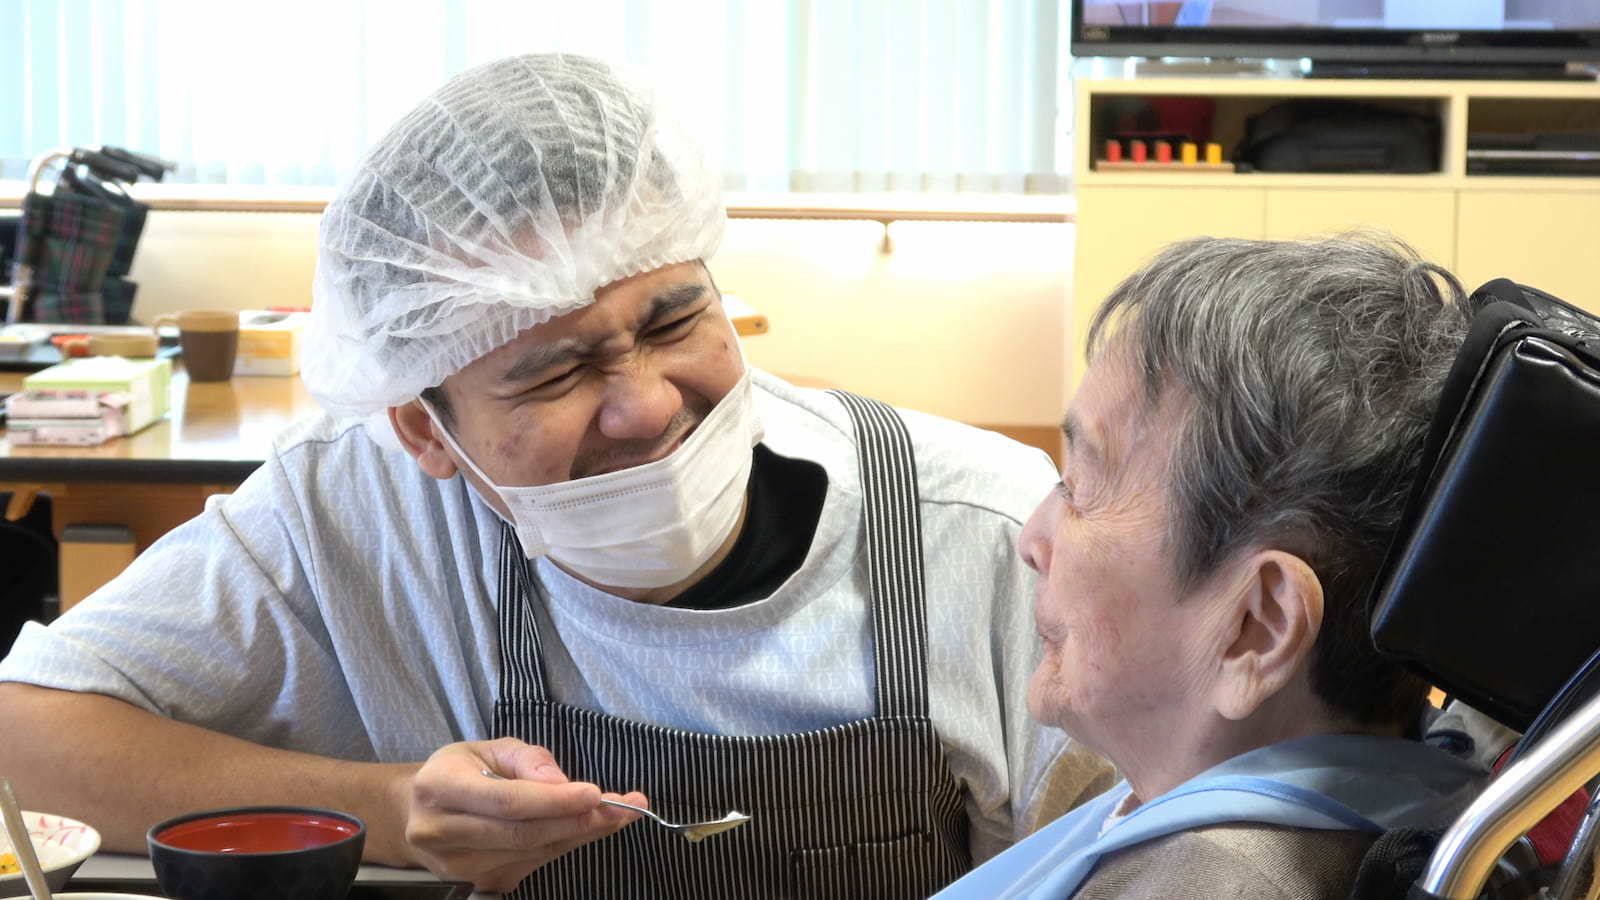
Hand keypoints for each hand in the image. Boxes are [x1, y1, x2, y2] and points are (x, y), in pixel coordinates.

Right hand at [398, 737, 644, 891]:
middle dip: (580, 821)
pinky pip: (534, 864)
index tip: (596, 793)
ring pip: (534, 852)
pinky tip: (590, 826)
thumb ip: (527, 759)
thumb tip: (561, 783)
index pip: (506, 801)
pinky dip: (567, 843)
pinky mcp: (479, 884)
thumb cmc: (461, 772)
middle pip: (523, 834)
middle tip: (626, 807)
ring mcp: (459, 867)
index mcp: (440, 788)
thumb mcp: (488, 747)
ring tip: (621, 812)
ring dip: (582, 833)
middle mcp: (442, 833)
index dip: (554, 801)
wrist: (419, 813)